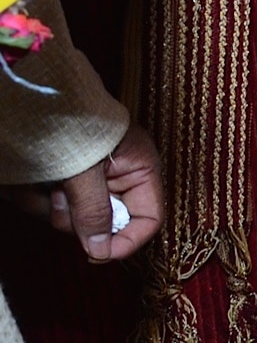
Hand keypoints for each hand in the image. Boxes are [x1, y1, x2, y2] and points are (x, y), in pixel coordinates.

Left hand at [13, 124, 163, 261]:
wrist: (29, 89)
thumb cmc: (67, 120)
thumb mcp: (84, 168)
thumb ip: (95, 210)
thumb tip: (101, 251)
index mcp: (138, 170)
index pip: (148, 219)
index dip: (126, 241)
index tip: (95, 253)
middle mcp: (114, 177)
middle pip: (102, 223)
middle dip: (71, 216)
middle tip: (56, 197)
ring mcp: (84, 179)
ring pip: (67, 216)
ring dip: (43, 204)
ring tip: (31, 179)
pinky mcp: (57, 178)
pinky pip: (44, 204)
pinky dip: (29, 195)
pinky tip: (22, 177)